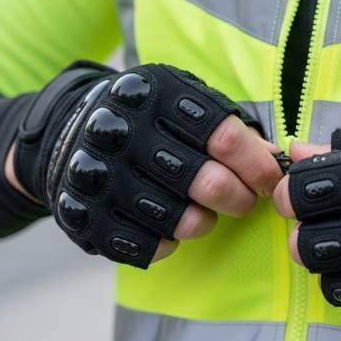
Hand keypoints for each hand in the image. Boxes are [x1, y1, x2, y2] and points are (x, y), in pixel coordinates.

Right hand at [11, 62, 282, 267]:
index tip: (272, 181)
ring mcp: (97, 174)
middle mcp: (121, 129)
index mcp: (154, 94)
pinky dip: (168, 243)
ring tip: (204, 215)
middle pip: (207, 181)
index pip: (225, 136)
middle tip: (244, 202)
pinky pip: (146, 246)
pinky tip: (168, 228)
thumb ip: (229, 127)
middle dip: (240, 199)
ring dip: (204, 223)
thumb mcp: (183, 102)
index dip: (259, 166)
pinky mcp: (82, 214)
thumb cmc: (146, 119)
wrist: (64, 132)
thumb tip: (276, 161)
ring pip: (180, 219)